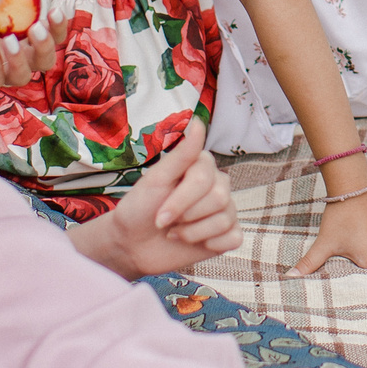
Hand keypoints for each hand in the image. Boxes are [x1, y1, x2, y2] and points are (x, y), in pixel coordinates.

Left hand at [0, 1, 59, 87]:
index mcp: (23, 34)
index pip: (54, 35)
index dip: (60, 25)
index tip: (55, 8)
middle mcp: (15, 54)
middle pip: (46, 61)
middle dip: (46, 45)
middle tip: (35, 27)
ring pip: (23, 76)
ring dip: (21, 58)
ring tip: (9, 39)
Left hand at [70, 121, 240, 277]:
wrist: (133, 245)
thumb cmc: (141, 208)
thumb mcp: (156, 179)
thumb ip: (181, 154)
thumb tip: (198, 122)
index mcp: (201, 167)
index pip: (205, 179)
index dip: (181, 200)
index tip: (159, 214)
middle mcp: (217, 185)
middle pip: (219, 198)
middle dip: (187, 216)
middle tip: (166, 223)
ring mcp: (224, 210)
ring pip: (225, 220)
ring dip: (193, 233)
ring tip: (176, 232)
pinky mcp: (226, 235)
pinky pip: (234, 238)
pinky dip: (212, 244)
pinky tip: (196, 243)